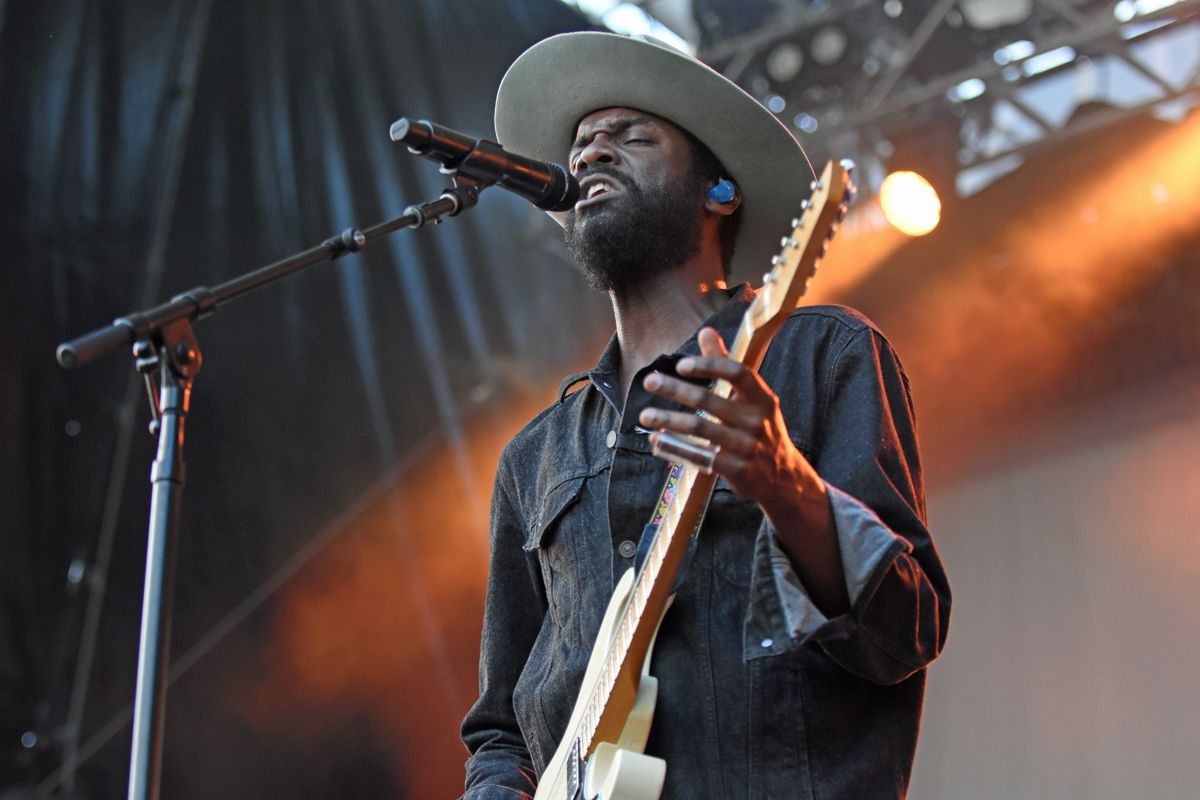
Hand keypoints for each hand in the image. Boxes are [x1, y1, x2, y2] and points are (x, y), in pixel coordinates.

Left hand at [639, 327, 848, 614]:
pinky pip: (698, 456)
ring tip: (644, 416)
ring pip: (699, 429)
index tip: (681, 363)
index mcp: (763, 398)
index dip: (709, 365)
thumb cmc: (761, 428)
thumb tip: (706, 332)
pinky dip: (674, 447)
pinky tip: (656, 440)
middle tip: (649, 381)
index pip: (737, 373)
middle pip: (709, 400)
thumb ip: (726, 364)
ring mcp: (746, 447)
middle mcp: (756, 421)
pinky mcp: (734, 469)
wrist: (783, 477)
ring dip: (668, 420)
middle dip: (675, 389)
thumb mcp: (753, 398)